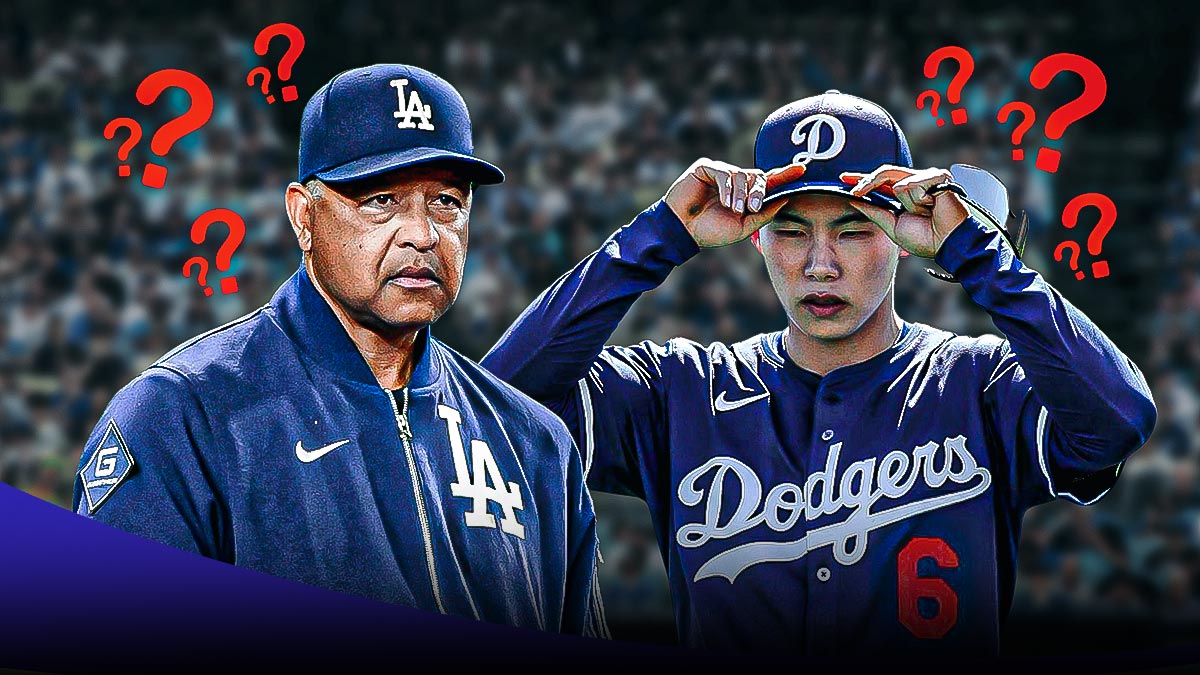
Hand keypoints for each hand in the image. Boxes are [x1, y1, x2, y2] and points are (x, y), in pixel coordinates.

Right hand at [664, 158, 807, 247]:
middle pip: (758, 176)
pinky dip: (728, 187)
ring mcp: (721, 172)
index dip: (784, 175)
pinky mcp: (706, 167)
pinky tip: (725, 201)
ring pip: (742, 174)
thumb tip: (785, 198)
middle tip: (752, 208)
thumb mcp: (744, 227)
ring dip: (741, 194)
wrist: (683, 231)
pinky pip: (724, 172)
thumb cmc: (711, 231)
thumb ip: (764, 214)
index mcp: (745, 195)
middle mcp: (735, 181)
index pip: (768, 181)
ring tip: (734, 209)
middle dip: (759, 191)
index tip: (802, 169)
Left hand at [838, 165, 968, 258]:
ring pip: (898, 183)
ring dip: (908, 204)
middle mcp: (914, 183)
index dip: (862, 179)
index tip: (843, 178)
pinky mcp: (938, 176)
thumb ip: (875, 213)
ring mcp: (926, 178)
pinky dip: (919, 200)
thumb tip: (855, 201)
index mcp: (903, 195)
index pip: (880, 182)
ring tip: (924, 213)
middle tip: (855, 191)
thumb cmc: (926, 238)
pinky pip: (913, 184)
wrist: (946, 243)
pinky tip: (932, 206)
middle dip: (867, 183)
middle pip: (884, 173)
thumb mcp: (892, 227)